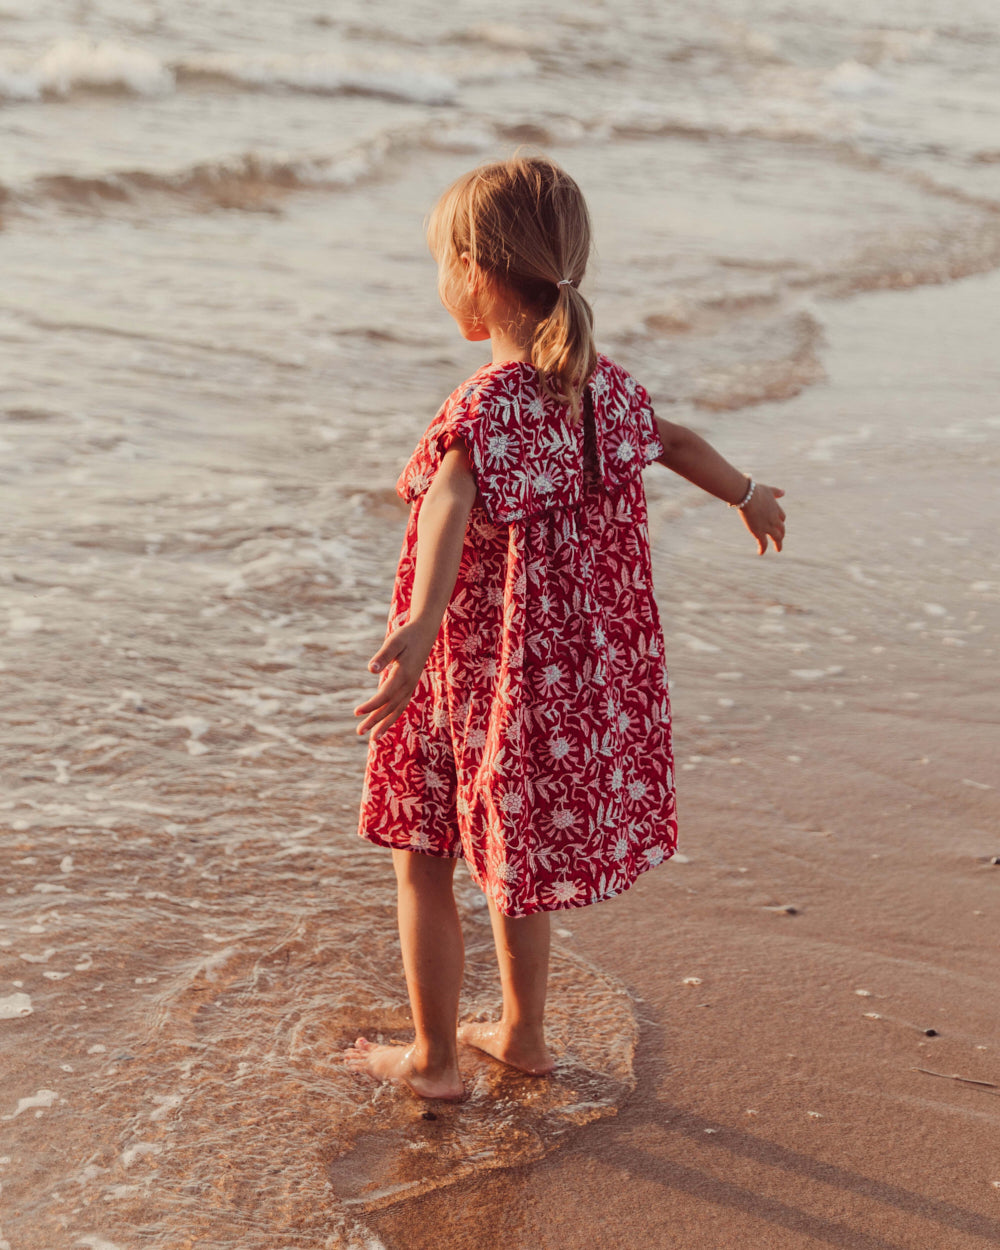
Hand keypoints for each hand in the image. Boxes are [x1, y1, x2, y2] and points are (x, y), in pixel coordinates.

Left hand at [354, 620, 436, 740]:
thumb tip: (371, 669)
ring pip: (397, 710)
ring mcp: (410, 686)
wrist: (424, 632)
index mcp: (403, 675)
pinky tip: (384, 723)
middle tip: (359, 732)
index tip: (356, 713)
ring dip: (384, 723)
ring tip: (373, 737)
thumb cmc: (407, 635)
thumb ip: (383, 656)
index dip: (370, 706)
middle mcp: (408, 684)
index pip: (384, 695)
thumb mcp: (394, 642)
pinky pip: (401, 705)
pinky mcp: (409, 686)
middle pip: (390, 707)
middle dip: (375, 721)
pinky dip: (392, 716)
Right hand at [739, 484, 785, 553]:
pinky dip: (763, 548)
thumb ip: (776, 492)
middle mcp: (774, 519)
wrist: (747, 496)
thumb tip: (783, 492)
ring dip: (778, 544)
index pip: (782, 518)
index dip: (780, 521)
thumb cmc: (755, 491)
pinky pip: (763, 543)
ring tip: (778, 549)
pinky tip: (761, 553)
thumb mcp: (768, 490)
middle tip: (780, 539)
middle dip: (781, 534)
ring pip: (777, 537)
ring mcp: (767, 526)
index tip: (778, 524)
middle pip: (781, 529)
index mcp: (776, 509)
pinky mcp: (759, 532)